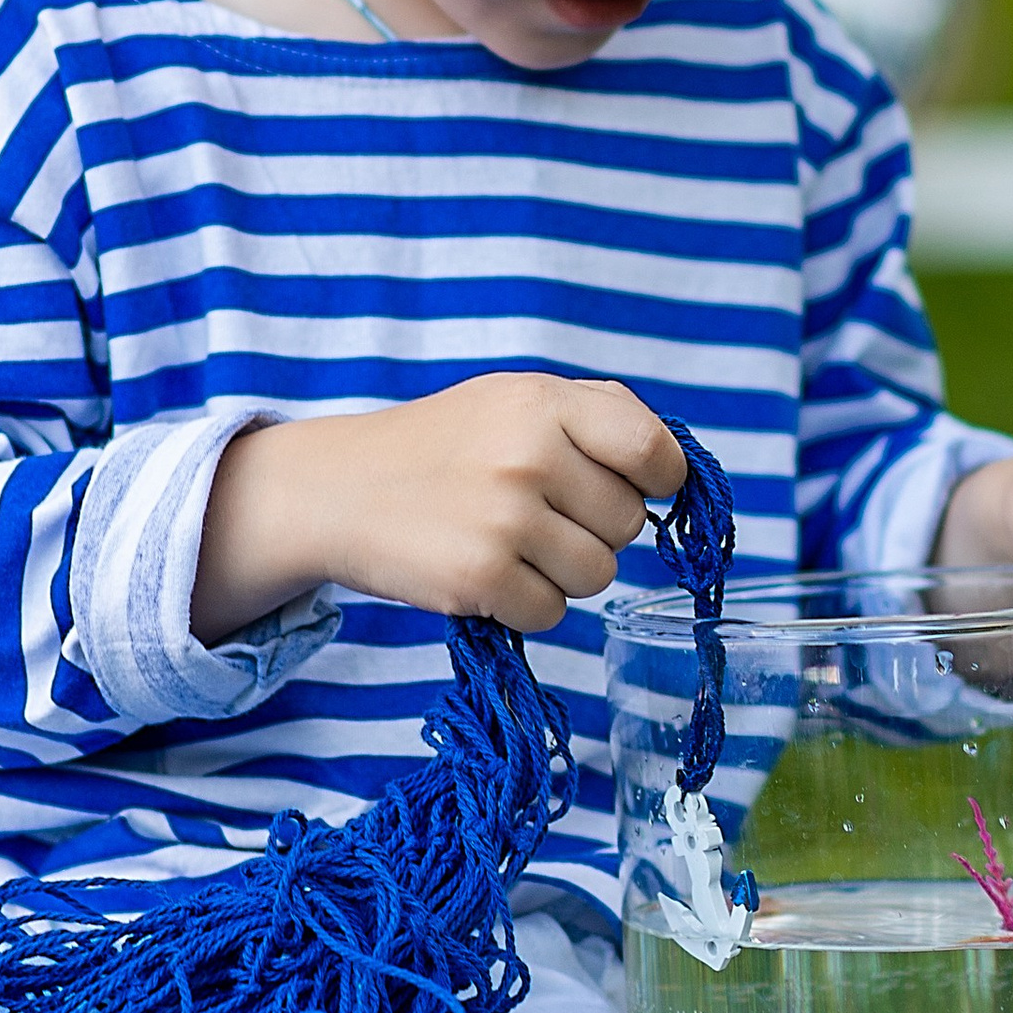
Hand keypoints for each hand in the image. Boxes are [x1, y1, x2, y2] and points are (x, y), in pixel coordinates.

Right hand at [191, 374, 687, 640]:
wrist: (339, 488)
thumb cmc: (444, 446)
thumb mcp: (513, 399)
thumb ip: (596, 415)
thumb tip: (673, 465)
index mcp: (543, 401)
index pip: (654, 451)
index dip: (659, 479)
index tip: (634, 487)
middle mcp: (528, 455)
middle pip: (628, 524)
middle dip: (593, 527)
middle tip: (535, 513)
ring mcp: (504, 519)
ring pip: (599, 575)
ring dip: (563, 572)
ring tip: (510, 543)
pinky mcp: (480, 578)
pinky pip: (553, 613)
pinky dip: (525, 605)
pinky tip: (486, 572)